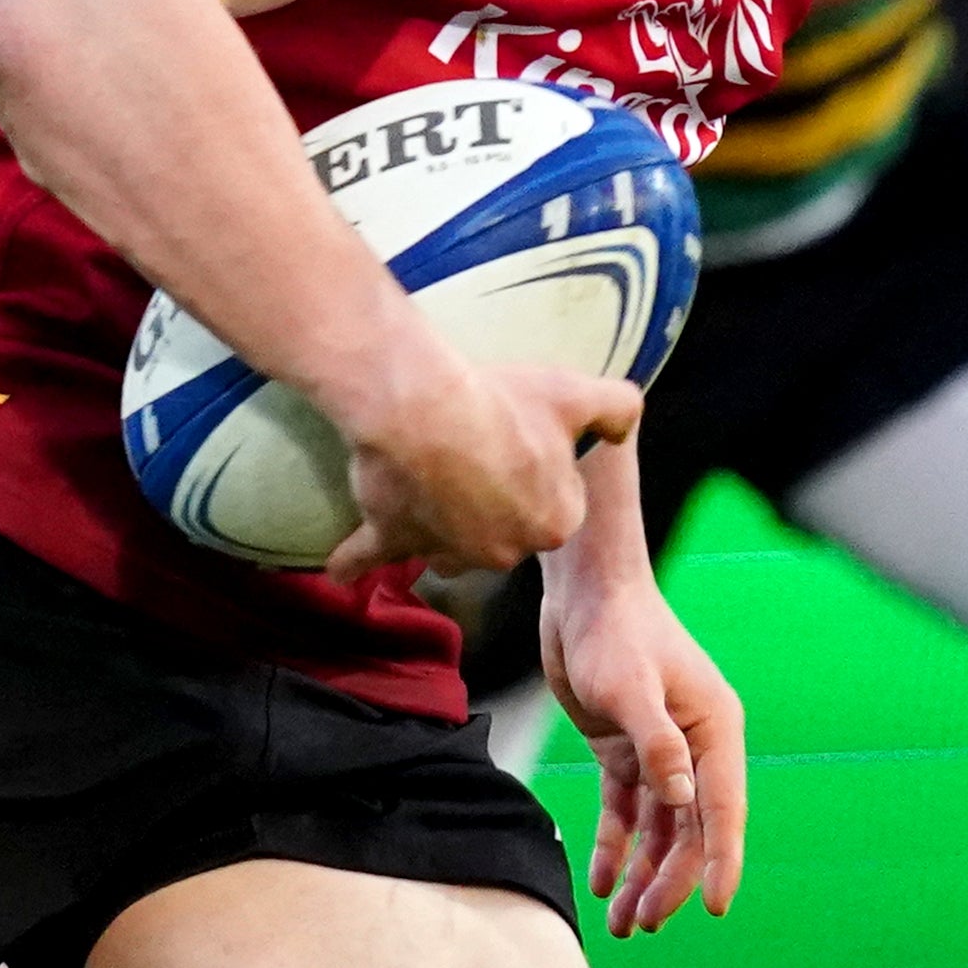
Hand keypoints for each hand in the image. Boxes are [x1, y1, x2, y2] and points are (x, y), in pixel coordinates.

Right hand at [319, 348, 633, 585]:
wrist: (423, 408)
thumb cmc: (502, 402)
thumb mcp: (577, 392)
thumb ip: (618, 407)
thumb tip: (626, 422)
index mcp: (554, 521)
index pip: (556, 505)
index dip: (541, 470)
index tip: (523, 440)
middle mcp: (504, 550)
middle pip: (501, 529)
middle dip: (490, 502)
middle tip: (476, 450)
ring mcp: (446, 548)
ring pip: (446, 543)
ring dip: (437, 526)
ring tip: (424, 492)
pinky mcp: (395, 536)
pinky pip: (373, 555)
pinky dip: (356, 563)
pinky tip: (341, 575)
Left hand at [539, 560, 745, 934]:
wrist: (582, 594)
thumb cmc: (614, 631)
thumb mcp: (631, 686)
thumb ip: (656, 742)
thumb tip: (681, 801)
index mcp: (715, 731)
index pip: (723, 809)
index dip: (720, 861)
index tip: (714, 907)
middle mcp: (695, 747)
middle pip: (689, 829)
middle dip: (670, 879)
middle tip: (643, 924)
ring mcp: (660, 751)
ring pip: (658, 828)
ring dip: (643, 873)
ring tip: (624, 922)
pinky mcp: (624, 750)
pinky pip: (623, 810)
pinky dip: (616, 846)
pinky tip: (604, 882)